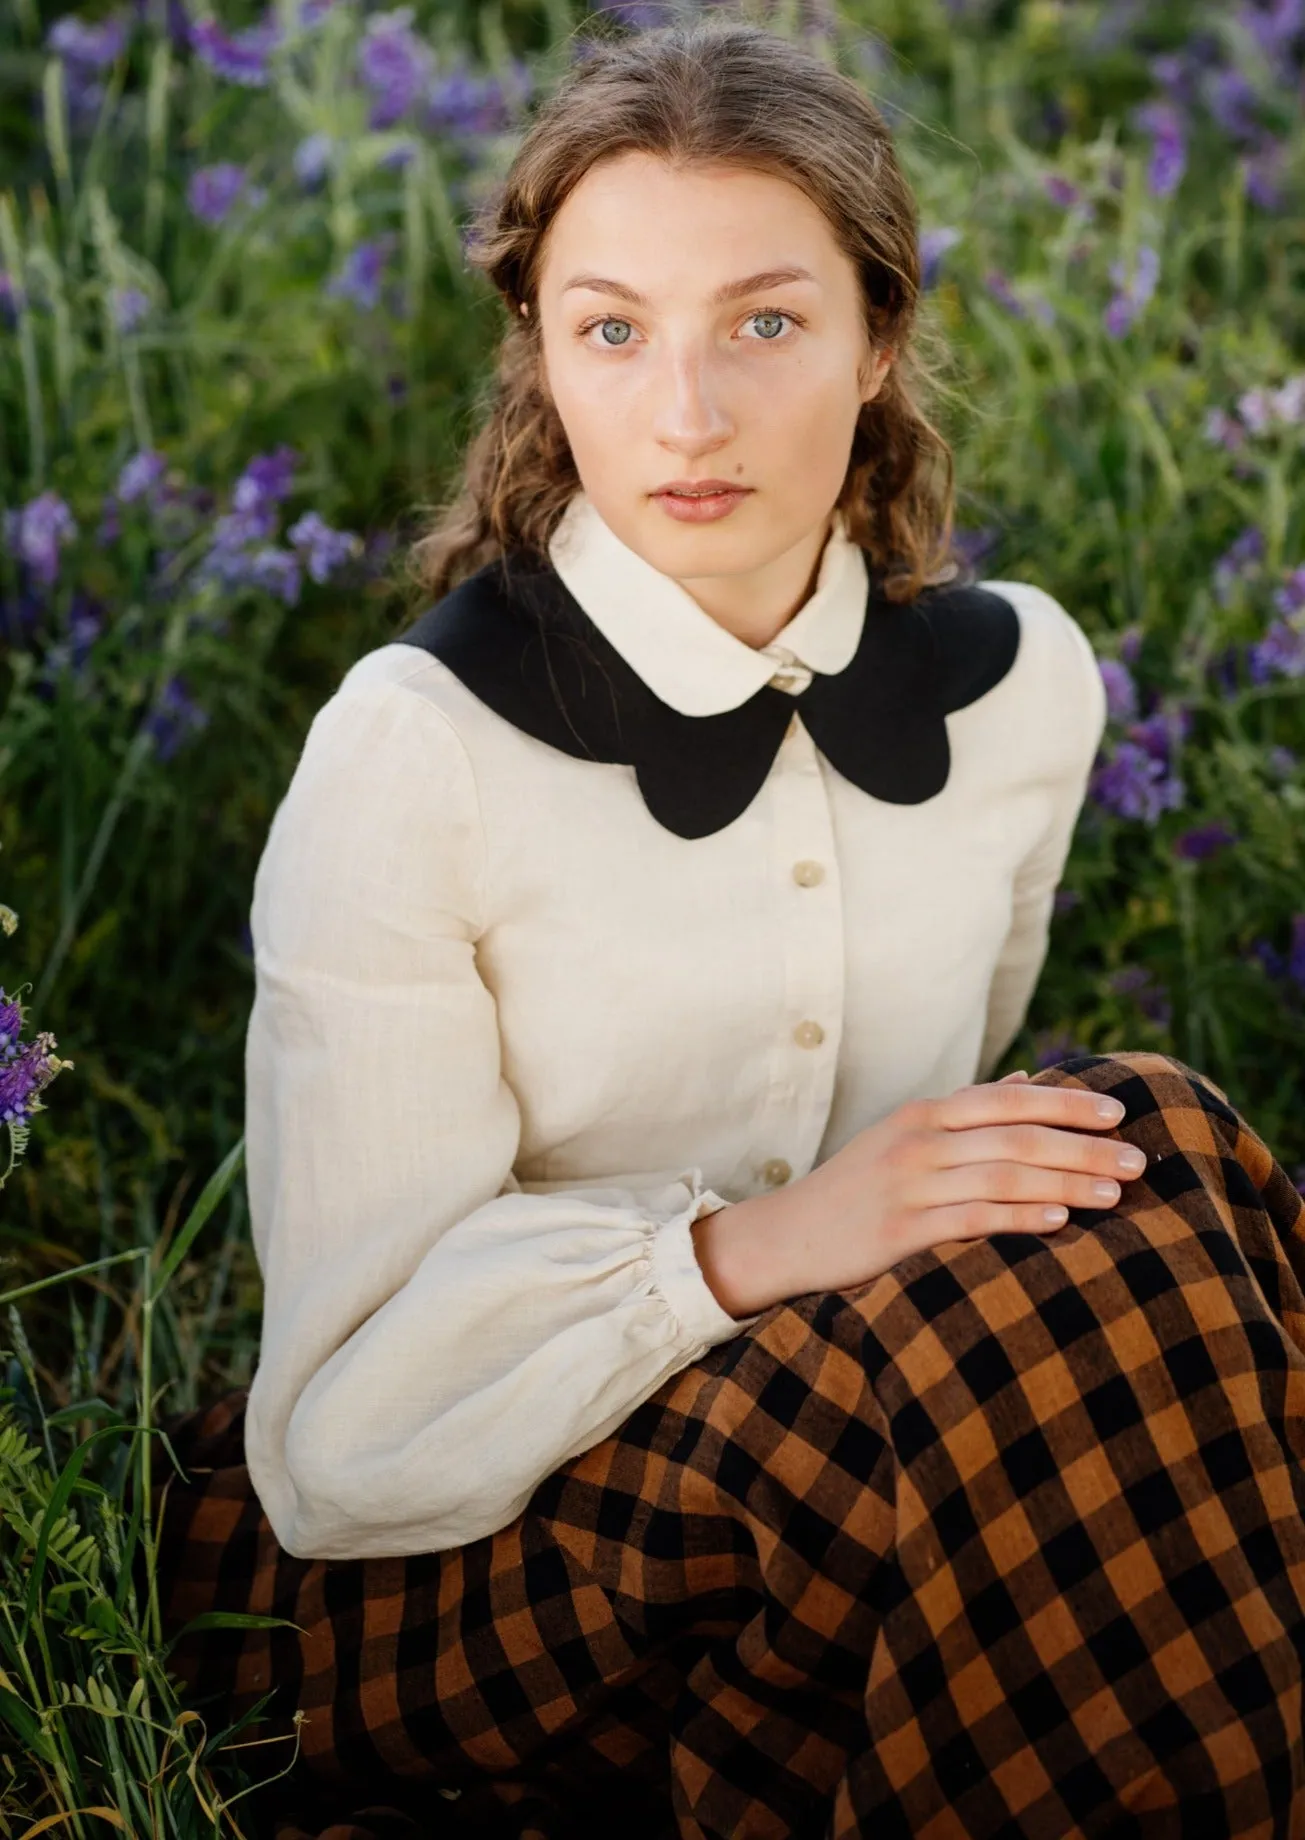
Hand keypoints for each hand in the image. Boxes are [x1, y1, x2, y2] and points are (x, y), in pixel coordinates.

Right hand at [764, 1069, 1145, 1299]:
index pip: (1008, 1099)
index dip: (1066, 1103)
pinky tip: (1060, 1221)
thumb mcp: (904, 1138)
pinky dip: (1020, 1217)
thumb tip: (1027, 1078)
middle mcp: (918, 1141)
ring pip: (1002, 1175)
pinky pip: (972, 1219)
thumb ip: (966, 1113)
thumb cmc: (857, 1188)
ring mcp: (908, 1185)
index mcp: (924, 1114)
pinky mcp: (900, 1231)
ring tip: (1116, 1194)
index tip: (1119, 1111)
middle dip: (1083, 1147)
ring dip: (1066, 1182)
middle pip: (1016, 1136)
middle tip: (1137, 1161)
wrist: (785, 1236)